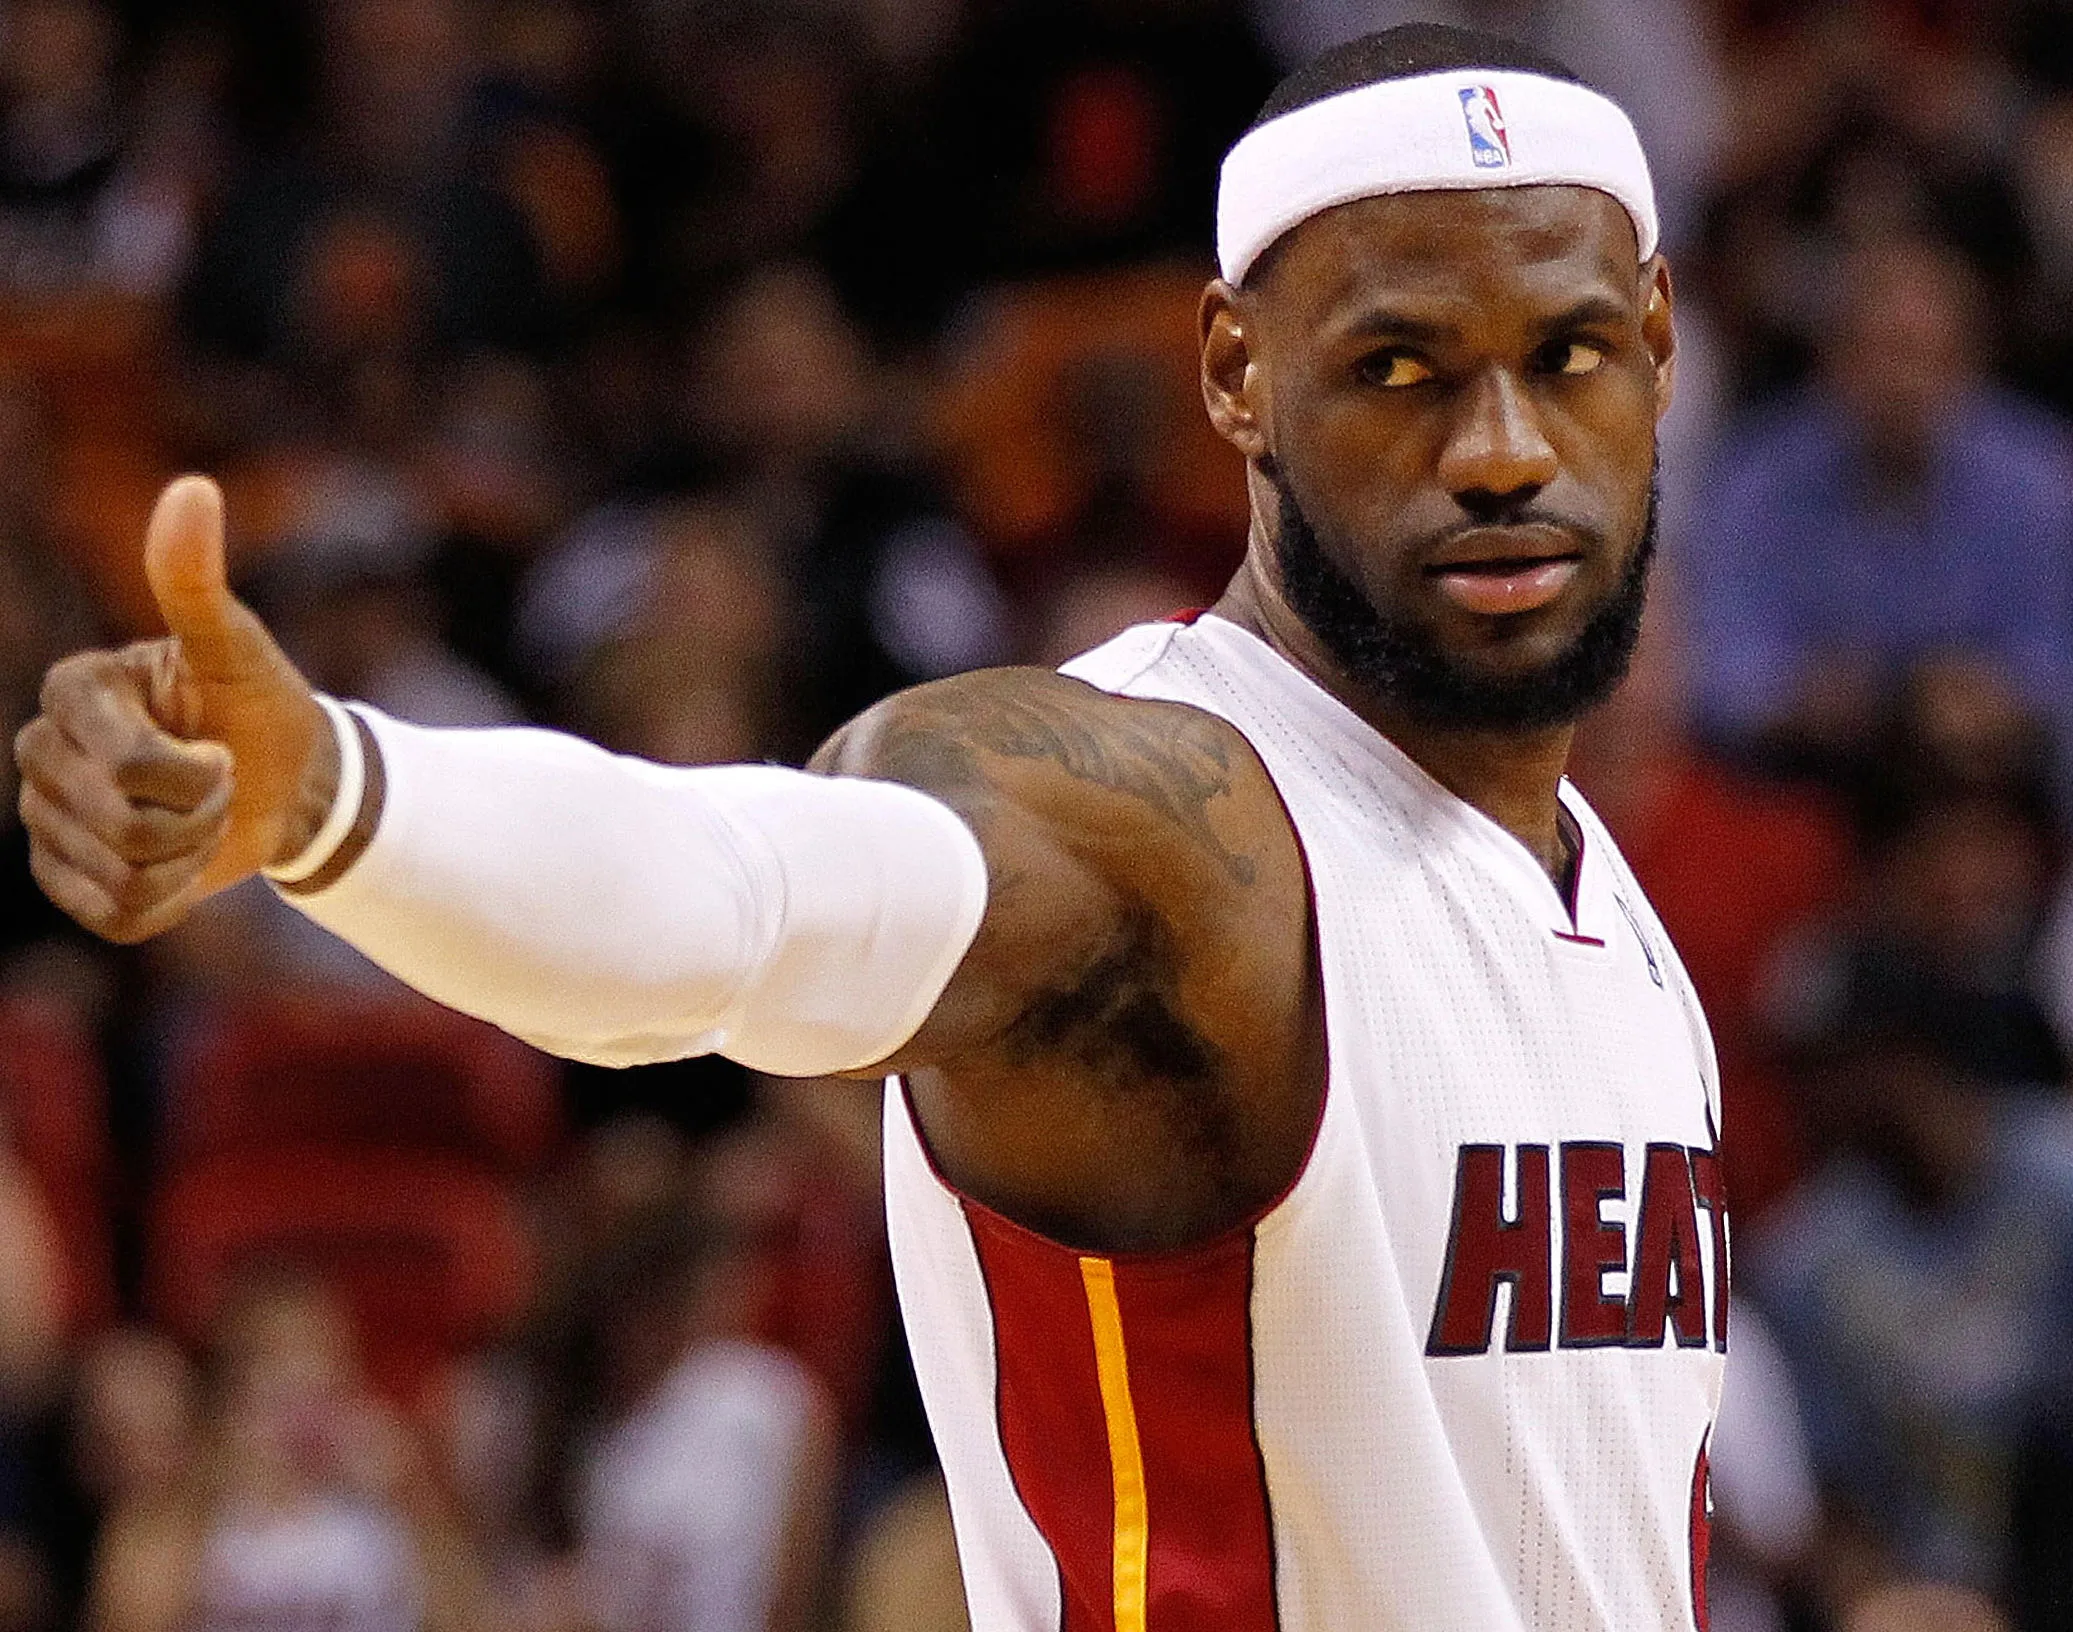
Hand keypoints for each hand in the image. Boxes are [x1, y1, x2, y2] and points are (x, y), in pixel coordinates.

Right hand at [13, 475, 335, 942]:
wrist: (283, 779)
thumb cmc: (258, 705)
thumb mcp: (237, 646)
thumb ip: (197, 580)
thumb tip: (192, 489)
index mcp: (72, 692)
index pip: (130, 765)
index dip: (194, 776)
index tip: (216, 747)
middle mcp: (42, 753)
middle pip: (125, 828)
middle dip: (199, 818)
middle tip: (216, 786)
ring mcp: (47, 819)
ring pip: (124, 875)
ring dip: (189, 859)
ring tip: (200, 820)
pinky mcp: (66, 878)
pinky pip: (116, 915)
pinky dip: (169, 901)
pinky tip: (180, 866)